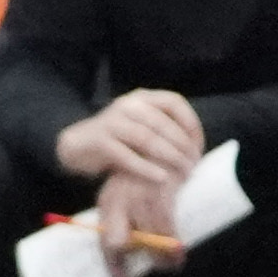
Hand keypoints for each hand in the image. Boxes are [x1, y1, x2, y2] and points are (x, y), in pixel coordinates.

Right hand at [57, 87, 207, 197]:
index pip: (173, 102)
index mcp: (141, 98)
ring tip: (183, 172)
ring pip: (147, 138)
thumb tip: (196, 147)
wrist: (78, 145)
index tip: (198, 145)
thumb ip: (165, 128)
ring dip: (169, 157)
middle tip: (194, 165)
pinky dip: (146, 168)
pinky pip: (127, 156)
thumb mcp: (142, 125)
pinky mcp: (99, 142)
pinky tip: (161, 178)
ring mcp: (111, 122)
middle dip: (183, 146)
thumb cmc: (119, 139)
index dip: (191, 122)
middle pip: (162, 123)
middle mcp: (126, 105)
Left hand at [93, 156, 189, 267]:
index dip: (112, 265)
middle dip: (130, 264)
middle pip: (116, 243)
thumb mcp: (134, 193)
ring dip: (161, 259)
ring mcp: (138, 197)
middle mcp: (118, 200)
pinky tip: (180, 254)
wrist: (167, 144)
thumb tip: (136, 249)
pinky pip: (166, 229)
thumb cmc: (150, 173)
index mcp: (109, 201)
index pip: (104, 240)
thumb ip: (132, 217)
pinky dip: (174, 247)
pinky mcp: (161, 193)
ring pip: (146, 240)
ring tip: (171, 266)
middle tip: (150, 271)